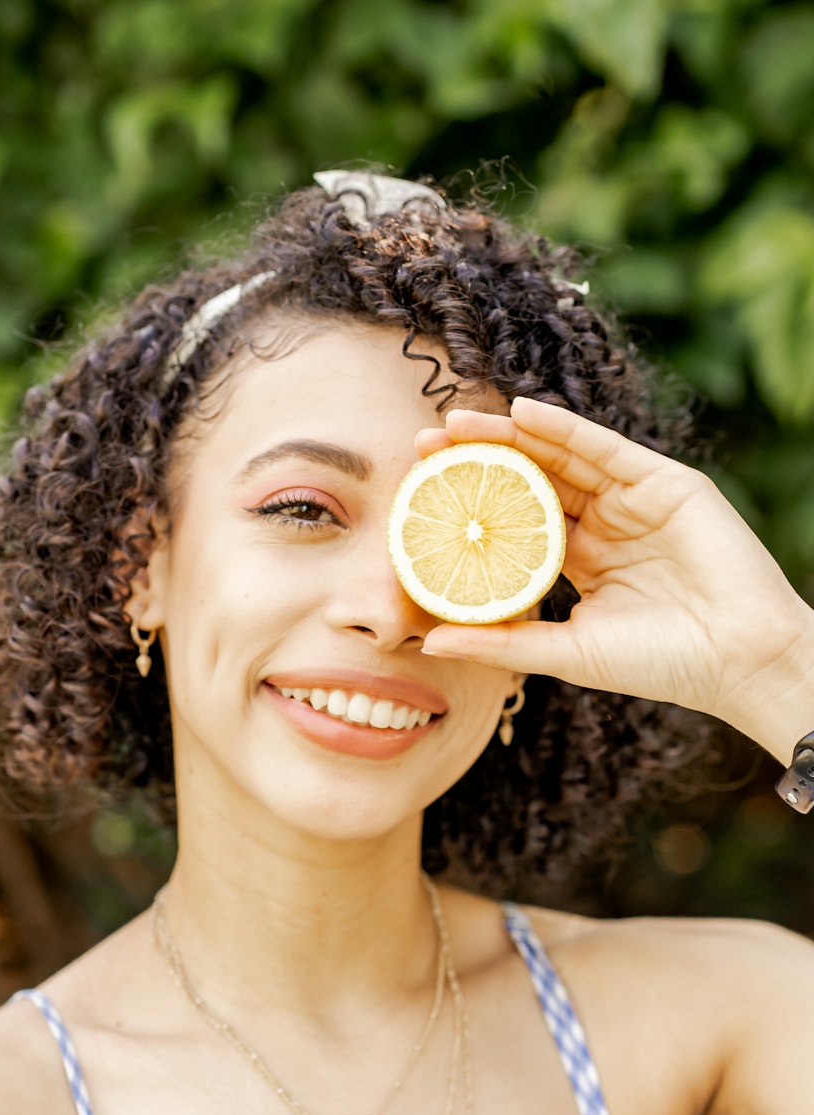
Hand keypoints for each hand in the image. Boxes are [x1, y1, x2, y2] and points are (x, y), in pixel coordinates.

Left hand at [416, 398, 813, 750]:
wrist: (737, 661)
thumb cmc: (660, 664)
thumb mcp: (564, 652)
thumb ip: (500, 642)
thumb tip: (426, 641)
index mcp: (580, 560)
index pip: (512, 520)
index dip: (467, 503)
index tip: (416, 490)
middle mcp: (602, 524)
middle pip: (528, 479)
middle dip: (475, 459)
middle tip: (421, 442)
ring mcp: (632, 500)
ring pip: (560, 457)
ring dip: (507, 434)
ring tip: (455, 421)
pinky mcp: (664, 483)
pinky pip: (605, 448)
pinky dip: (565, 429)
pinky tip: (523, 413)